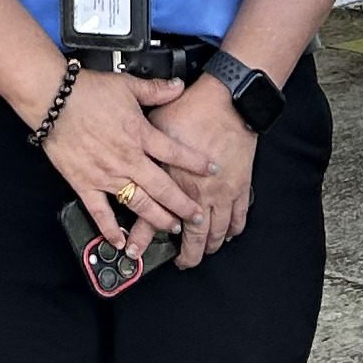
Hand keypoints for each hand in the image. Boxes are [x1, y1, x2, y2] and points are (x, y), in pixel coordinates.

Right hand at [42, 70, 197, 241]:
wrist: (53, 99)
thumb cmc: (88, 91)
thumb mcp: (126, 85)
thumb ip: (155, 89)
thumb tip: (179, 86)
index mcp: (140, 134)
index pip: (175, 153)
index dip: (197, 163)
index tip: (213, 172)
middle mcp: (128, 159)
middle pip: (163, 188)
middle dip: (184, 205)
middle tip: (198, 216)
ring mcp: (107, 176)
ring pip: (139, 204)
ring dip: (157, 219)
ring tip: (171, 228)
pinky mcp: (85, 184)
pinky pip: (100, 212)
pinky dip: (110, 230)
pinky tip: (121, 242)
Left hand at [141, 73, 255, 266]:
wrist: (226, 100)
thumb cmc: (189, 109)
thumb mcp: (152, 123)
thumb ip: (140, 146)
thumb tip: (122, 153)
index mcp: (170, 179)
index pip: (153, 218)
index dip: (141, 239)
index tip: (134, 250)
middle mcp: (196, 193)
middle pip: (192, 237)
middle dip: (186, 256)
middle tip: (181, 262)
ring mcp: (220, 192)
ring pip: (216, 232)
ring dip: (209, 246)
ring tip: (202, 252)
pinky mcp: (239, 186)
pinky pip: (238, 217)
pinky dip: (234, 229)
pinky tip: (229, 234)